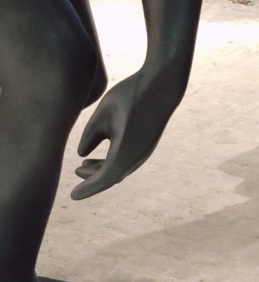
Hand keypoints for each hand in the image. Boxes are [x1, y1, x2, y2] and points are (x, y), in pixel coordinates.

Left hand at [71, 70, 182, 199]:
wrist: (162, 85)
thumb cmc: (130, 96)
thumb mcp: (102, 114)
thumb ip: (89, 136)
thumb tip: (82, 153)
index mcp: (123, 153)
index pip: (102, 180)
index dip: (87, 189)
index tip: (73, 196)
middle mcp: (137, 157)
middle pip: (111, 176)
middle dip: (93, 178)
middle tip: (77, 170)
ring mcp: (145, 150)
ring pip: (121, 168)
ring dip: (103, 169)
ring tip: (85, 163)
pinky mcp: (148, 142)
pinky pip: (129, 160)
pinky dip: (114, 161)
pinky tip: (105, 150)